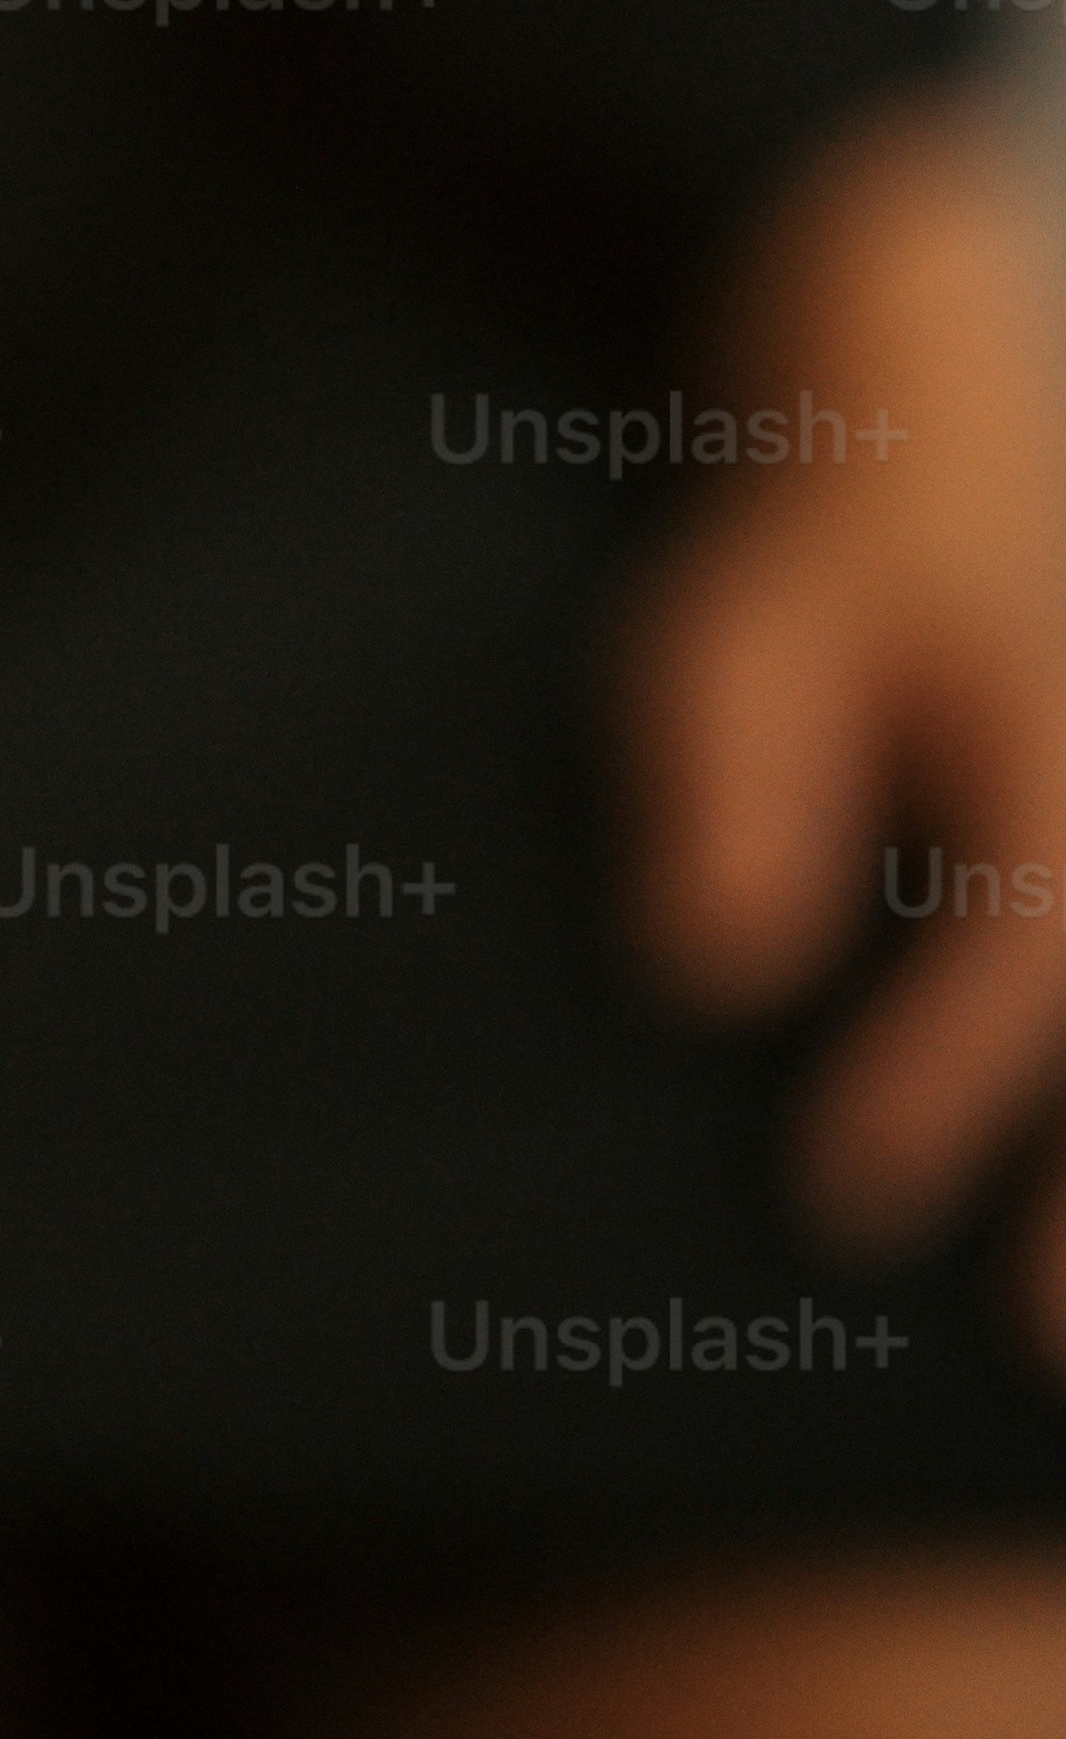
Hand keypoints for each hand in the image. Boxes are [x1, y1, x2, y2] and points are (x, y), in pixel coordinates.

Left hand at [620, 86, 1065, 1353]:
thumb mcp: (740, 618)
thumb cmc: (832, 547)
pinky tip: (1065, 1288)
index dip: (937, 1075)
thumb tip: (708, 966)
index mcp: (1045, 712)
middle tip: (1039, 1346)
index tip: (839, 1197)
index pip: (1025, 922)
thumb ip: (728, 777)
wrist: (976, 393)